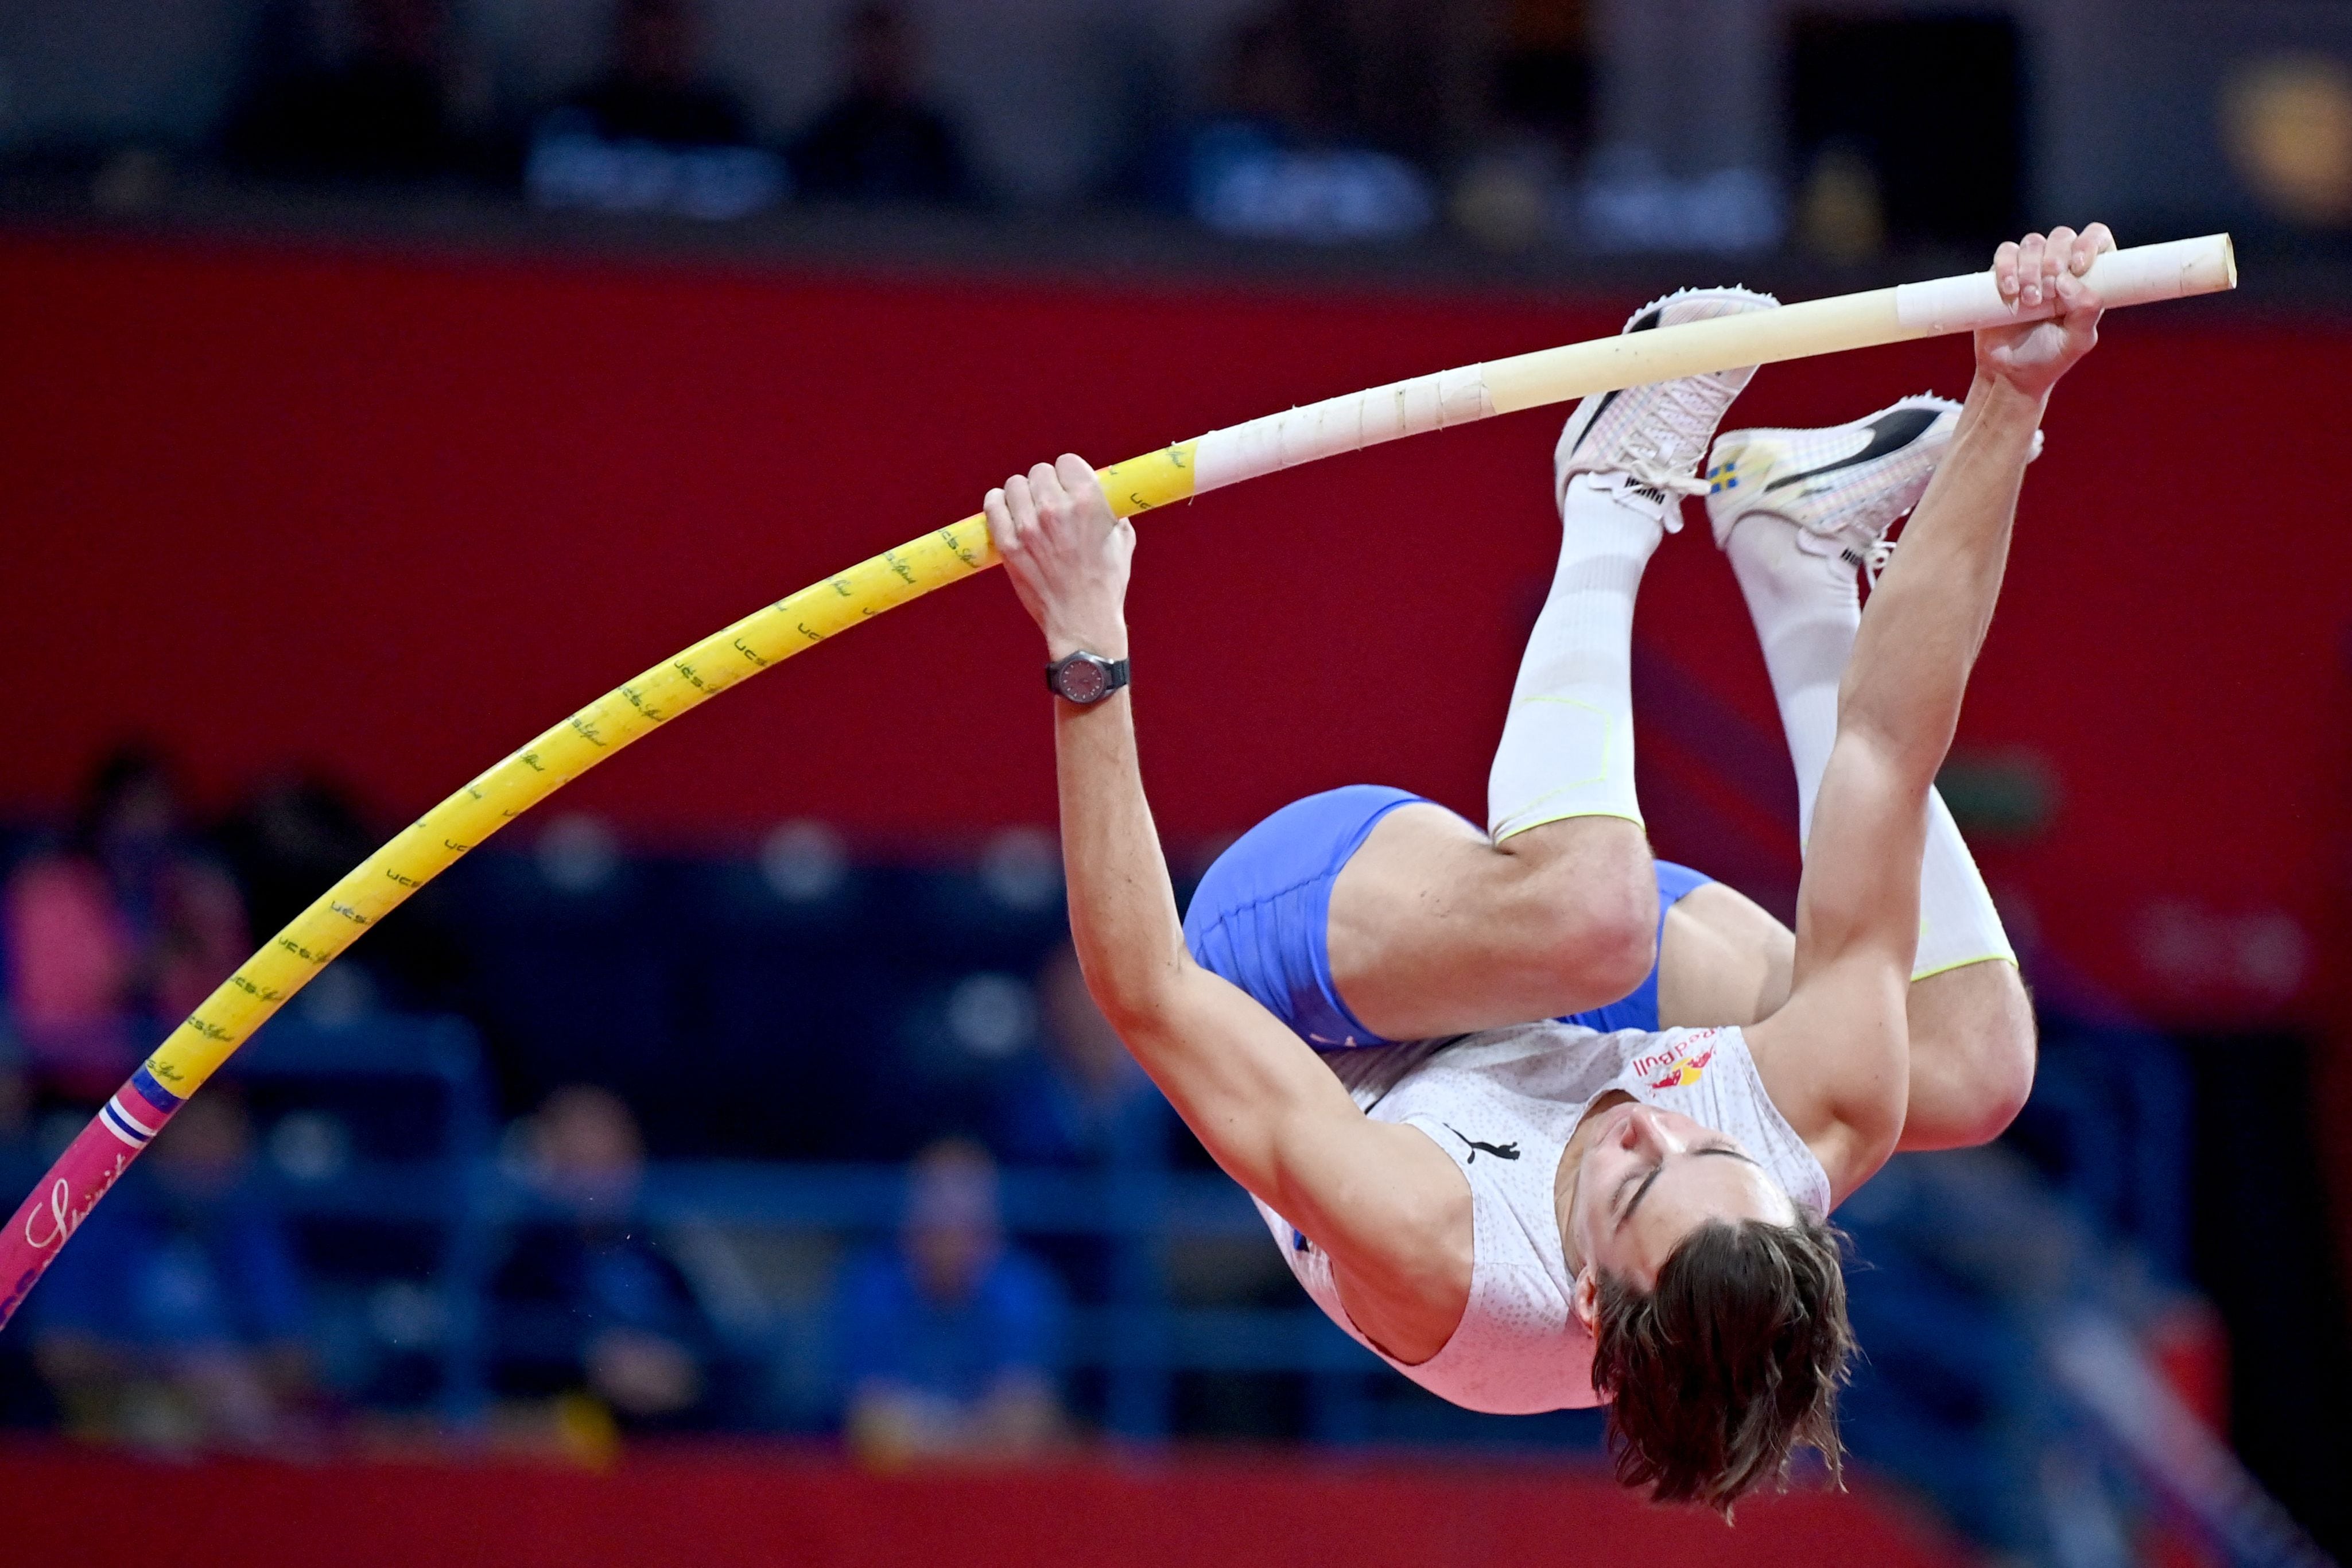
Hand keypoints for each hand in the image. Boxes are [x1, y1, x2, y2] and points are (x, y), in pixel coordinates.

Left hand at [986, 454, 1133, 658]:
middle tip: (1050, 501)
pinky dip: (998, 504)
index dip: (1069, 474)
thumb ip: (1111, 511)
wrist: (1082, 622)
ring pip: (1015, 485)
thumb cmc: (1106, 584)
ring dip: (1022, 493)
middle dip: (1046, 484)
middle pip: (1039, 471)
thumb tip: (1105, 495)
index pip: (1066, 462)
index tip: (1069, 486)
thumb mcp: (1122, 540)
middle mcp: (1055, 509)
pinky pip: (993, 506)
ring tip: (1028, 507)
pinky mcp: (1009, 545)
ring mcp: (1029, 527)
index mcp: (1087, 503)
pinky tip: (1006, 509)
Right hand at [1975, 223, 2112, 399]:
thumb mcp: (2078, 340)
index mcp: (2087, 277)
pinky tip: (2009, 291)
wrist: (2010, 372)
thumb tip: (2068, 281)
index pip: (2096, 238)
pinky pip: (2004, 253)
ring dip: (2030, 268)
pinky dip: (2006, 267)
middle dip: (2054, 260)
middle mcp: (2060, 266)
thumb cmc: (2050, 357)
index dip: (2090, 242)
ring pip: (2032, 243)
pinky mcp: (2002, 273)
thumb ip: (2086, 311)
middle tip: (2047, 293)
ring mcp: (2029, 267)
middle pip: (2061, 237)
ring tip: (2028, 300)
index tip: (2078, 265)